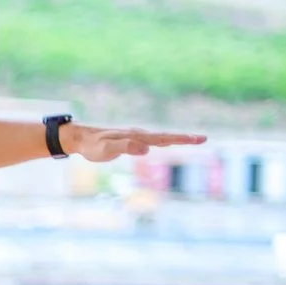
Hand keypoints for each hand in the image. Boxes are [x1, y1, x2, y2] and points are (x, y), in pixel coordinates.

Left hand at [65, 124, 205, 161]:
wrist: (81, 138)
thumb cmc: (93, 146)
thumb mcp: (107, 150)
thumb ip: (126, 148)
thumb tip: (146, 149)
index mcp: (137, 136)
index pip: (163, 138)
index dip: (181, 139)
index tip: (197, 139)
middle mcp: (139, 134)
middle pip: (166, 136)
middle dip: (185, 138)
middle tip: (204, 138)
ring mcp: (136, 137)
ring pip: (161, 137)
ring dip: (177, 138)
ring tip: (194, 139)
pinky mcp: (131, 141)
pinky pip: (152, 141)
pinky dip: (164, 141)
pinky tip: (167, 143)